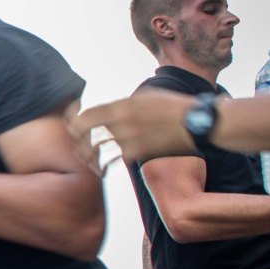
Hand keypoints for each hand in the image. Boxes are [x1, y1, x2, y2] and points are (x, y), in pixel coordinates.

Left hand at [71, 91, 198, 166]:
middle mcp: (120, 120)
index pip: (85, 114)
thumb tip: (116, 107)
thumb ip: (127, 103)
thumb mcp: (147, 97)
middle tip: (75, 147)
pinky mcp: (138, 153)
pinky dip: (103, 166)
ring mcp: (127, 137)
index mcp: (121, 105)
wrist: (197, 123)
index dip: (73, 121)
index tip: (72, 129)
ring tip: (88, 162)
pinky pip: (113, 160)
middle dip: (74, 140)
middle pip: (82, 131)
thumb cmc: (175, 108)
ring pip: (94, 149)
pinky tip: (101, 171)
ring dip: (86, 157)